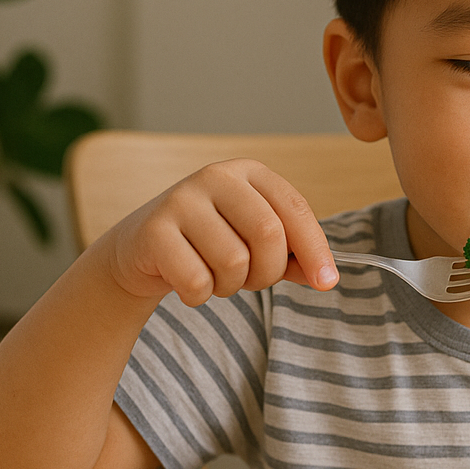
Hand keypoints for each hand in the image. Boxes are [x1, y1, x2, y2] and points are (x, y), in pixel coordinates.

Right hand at [99, 158, 338, 305]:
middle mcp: (216, 176)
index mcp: (249, 173)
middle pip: (268, 234)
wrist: (141, 251)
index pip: (295, 209)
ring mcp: (181, 199)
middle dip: (267, 272)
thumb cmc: (209, 245)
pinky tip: (188, 284)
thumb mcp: (254, 244)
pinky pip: (197, 280)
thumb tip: (326, 278)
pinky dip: (200, 295)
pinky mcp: (154, 230)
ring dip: (230, 286)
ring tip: (214, 277)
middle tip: (250, 280)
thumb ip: (292, 256)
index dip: (316, 249)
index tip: (328, 283)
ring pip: (234, 261)